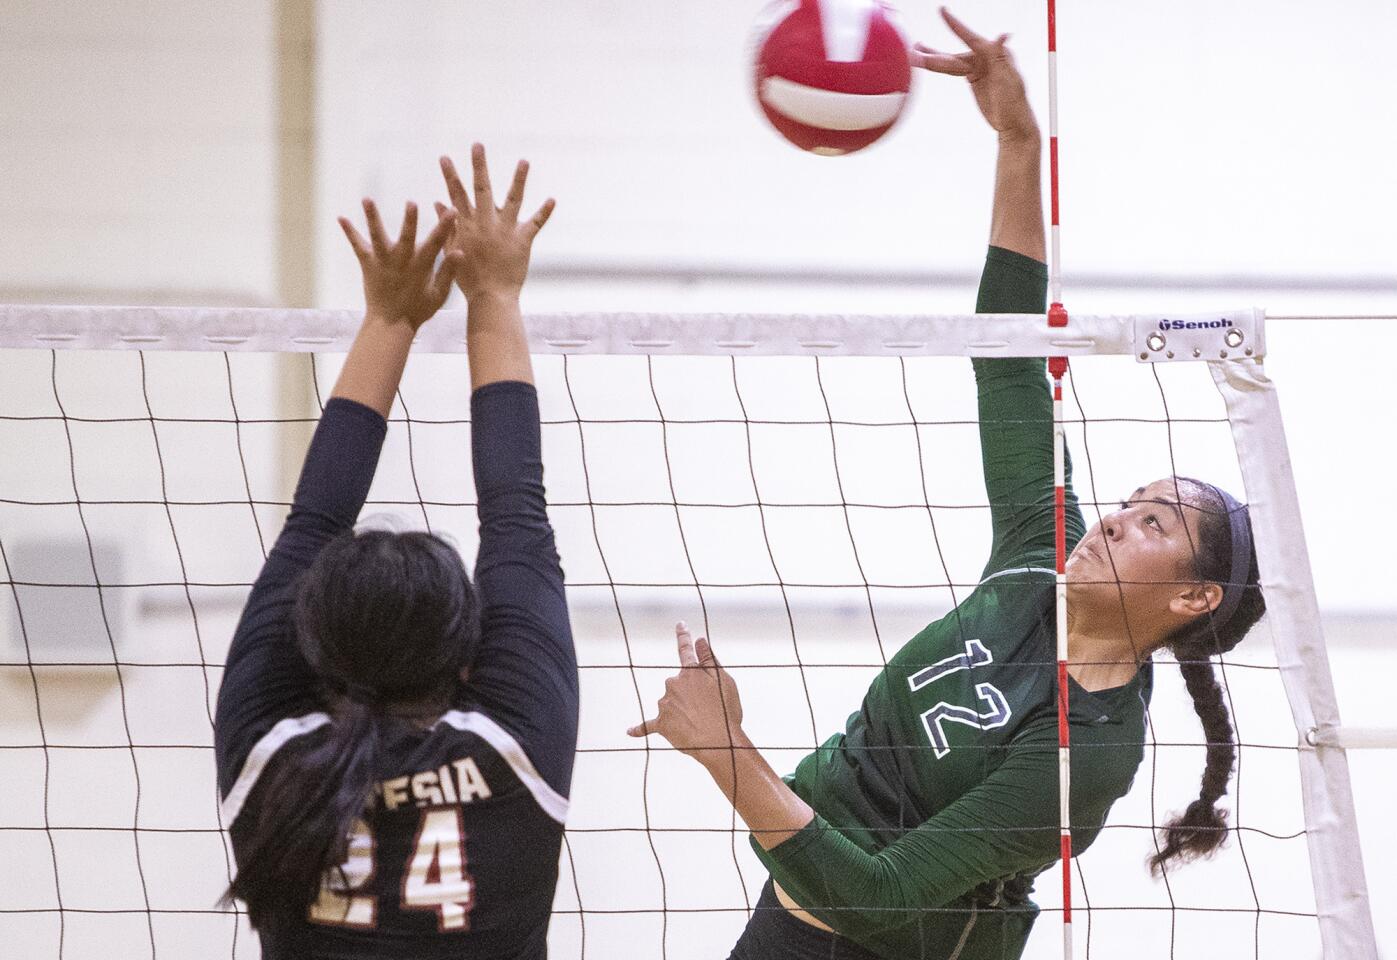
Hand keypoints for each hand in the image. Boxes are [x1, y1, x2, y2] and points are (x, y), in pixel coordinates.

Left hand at [338, 200, 455, 329]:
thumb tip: (460, 252)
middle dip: (410, 220)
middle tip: (411, 203)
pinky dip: (350, 232)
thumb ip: (448, 272)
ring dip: (373, 218)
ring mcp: (383, 262)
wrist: (390, 323)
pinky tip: (341, 218)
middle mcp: (401, 261)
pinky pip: (358, 246)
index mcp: (421, 267)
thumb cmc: (417, 309)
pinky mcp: (368, 265)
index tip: (452, 211)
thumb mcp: (438, 294)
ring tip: (367, 200)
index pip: (436, 243)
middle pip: (407, 237)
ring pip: (378, 237)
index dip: (445, 226)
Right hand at [438, 144, 555, 300]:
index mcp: (467, 226)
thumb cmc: (468, 278)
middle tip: (477, 145)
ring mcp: (505, 230)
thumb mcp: (452, 250)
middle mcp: (486, 223)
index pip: (456, 196)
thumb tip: (438, 204)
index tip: (445, 157)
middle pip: (482, 189)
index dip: (450, 176)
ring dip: (518, 179)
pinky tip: (552, 199)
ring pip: (513, 199)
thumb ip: (447, 226)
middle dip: (479, 166)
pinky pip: (536, 223)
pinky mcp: (523, 240)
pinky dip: (544, 212)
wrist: (490, 297)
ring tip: (524, 161)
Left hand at [628, 623, 744, 760]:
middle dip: (690, 693)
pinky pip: (648, 725)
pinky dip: (639, 729)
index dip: (684, 636)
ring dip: (681, 710)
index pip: (686, 650)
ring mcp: (665, 704)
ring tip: (700, 724)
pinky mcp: (661, 724)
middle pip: (679, 684)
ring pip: (670, 702)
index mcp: (690, 672)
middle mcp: (673, 683)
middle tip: (709, 709)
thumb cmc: (725, 711)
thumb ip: (709, 659)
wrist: (717, 741)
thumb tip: (700, 640)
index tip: (680, 625)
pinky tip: (630, 731)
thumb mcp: (724, 680)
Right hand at [911, 7, 1037, 140]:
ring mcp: (978, 68)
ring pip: (951, 62)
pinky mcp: (973, 78)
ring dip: (933, 58)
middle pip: (954, 55)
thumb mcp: (1008, 80)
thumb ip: (1001, 57)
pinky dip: (941, 67)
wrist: (1013, 124)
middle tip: (915, 49)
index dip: (955, 25)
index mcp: (994, 55)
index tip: (943, 12)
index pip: (970, 37)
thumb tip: (1004, 35)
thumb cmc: (1015, 103)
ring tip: (915, 53)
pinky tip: (931, 62)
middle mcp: (985, 57)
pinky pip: (953, 70)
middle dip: (934, 53)